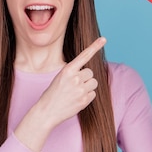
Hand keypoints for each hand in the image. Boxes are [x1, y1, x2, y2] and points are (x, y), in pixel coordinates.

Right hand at [14, 37, 105, 151]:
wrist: (47, 111)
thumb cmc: (52, 94)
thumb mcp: (60, 78)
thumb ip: (73, 73)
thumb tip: (87, 73)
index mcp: (67, 70)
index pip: (84, 56)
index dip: (95, 46)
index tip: (104, 39)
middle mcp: (75, 78)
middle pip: (90, 72)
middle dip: (86, 78)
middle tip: (75, 85)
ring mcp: (80, 90)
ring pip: (94, 83)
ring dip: (88, 86)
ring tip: (76, 92)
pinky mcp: (84, 100)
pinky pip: (93, 94)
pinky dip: (87, 96)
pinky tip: (77, 99)